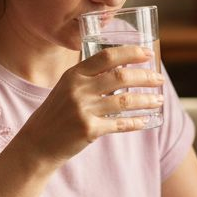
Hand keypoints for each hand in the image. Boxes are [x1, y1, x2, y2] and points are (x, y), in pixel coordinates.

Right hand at [15, 45, 163, 164]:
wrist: (37, 143)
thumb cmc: (56, 113)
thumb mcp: (67, 88)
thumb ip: (89, 78)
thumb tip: (121, 69)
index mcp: (74, 74)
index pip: (107, 56)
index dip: (130, 53)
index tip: (147, 53)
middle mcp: (78, 89)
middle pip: (120, 77)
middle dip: (145, 77)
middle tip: (159, 79)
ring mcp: (83, 110)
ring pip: (124, 101)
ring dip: (146, 100)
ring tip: (159, 100)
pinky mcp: (89, 130)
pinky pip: (120, 124)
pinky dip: (136, 122)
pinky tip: (146, 120)